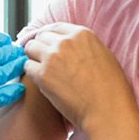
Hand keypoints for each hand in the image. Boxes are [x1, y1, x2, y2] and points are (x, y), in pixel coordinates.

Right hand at [0, 31, 27, 139]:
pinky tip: (17, 89)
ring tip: (20, 68)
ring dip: (15, 69)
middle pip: (1, 54)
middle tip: (19, 56)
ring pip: (5, 72)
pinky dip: (13, 91)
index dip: (2, 41)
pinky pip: (2, 95)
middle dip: (12, 54)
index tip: (6, 45)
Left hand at [22, 23, 138, 134]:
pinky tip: (40, 82)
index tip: (48, 46)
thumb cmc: (111, 89)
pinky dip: (31, 73)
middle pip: (41, 37)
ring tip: (41, 71)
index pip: (56, 28)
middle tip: (44, 62)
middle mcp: (65, 41)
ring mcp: (52, 57)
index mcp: (82, 34)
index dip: (50, 38)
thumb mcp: (104, 56)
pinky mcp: (42, 74)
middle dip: (41, 48)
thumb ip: (84, 47)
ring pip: (30, 48)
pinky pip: (27, 66)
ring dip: (33, 58)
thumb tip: (72, 47)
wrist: (107, 111)